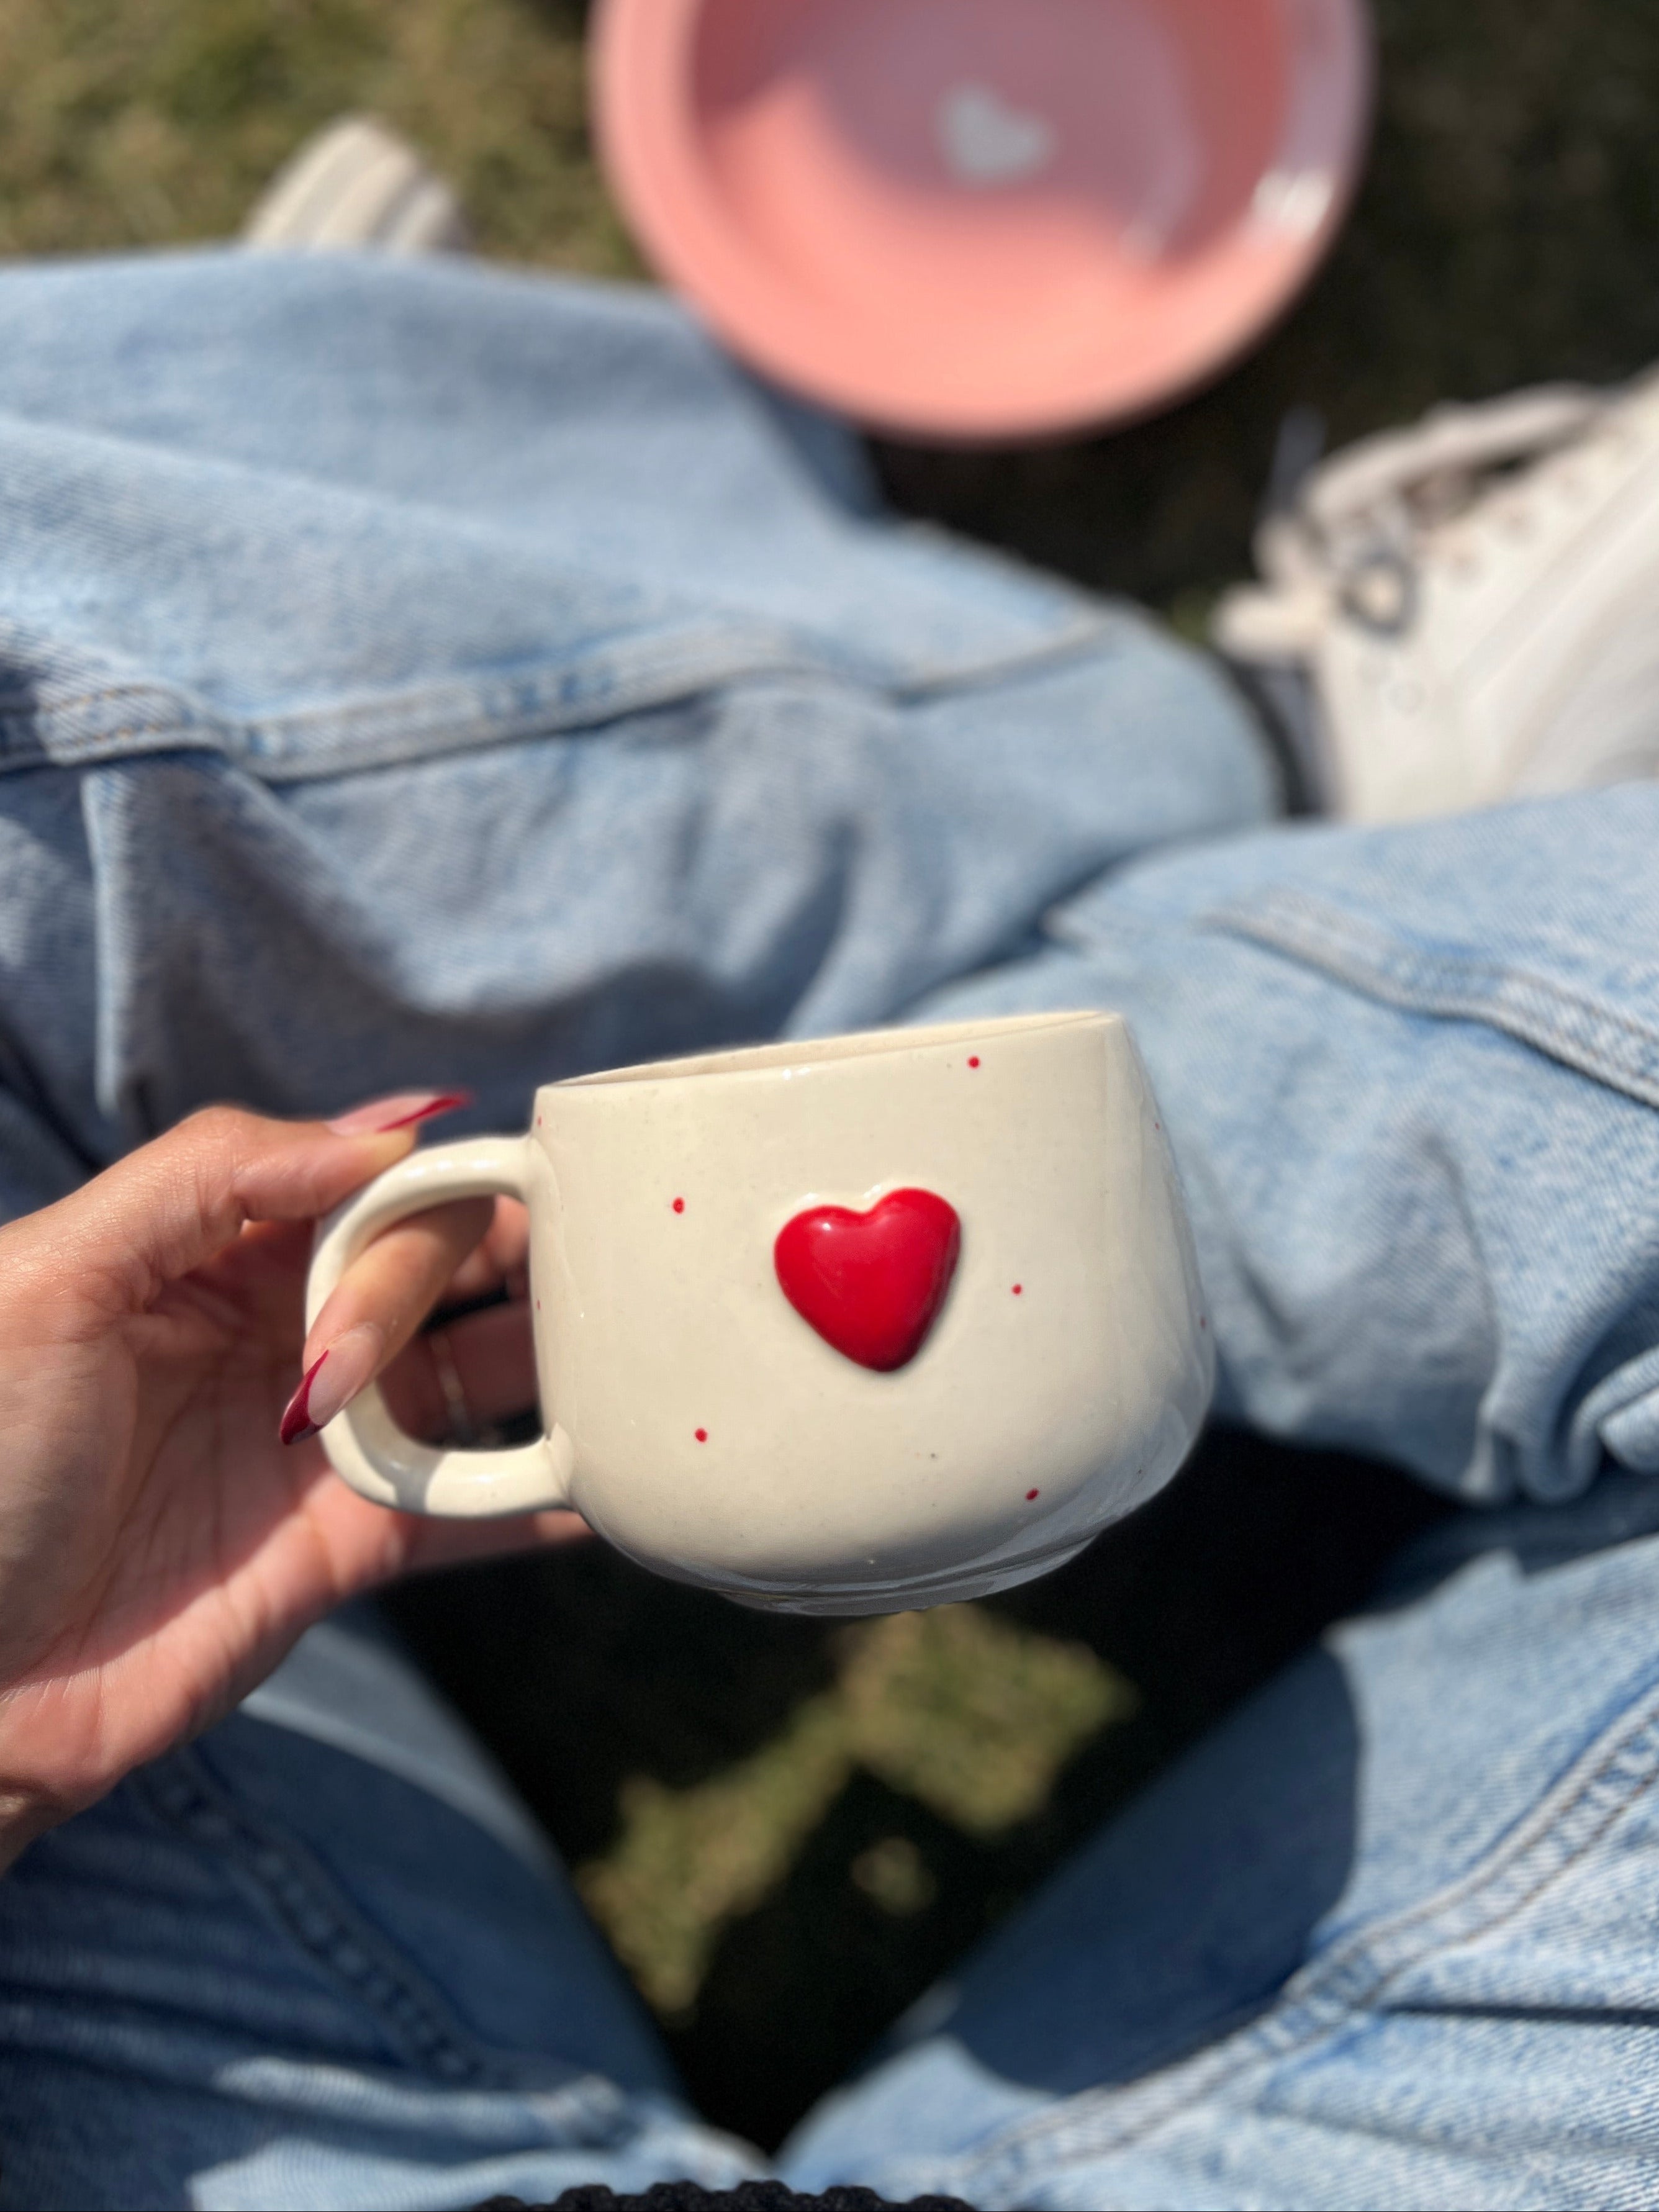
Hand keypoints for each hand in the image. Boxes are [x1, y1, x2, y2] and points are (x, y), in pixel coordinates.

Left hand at [0, 1096, 582, 1869]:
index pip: (368, 1183)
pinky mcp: (354, 1547)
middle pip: (440, 1265)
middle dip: (476, 1273)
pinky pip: (476, 1508)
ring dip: (553, 1358)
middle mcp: (285, 1331)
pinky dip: (551, 1499)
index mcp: (217, 1251)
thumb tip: (394, 1128)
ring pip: (478, 1372)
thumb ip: (214, 1177)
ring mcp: (328, 1440)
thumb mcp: (50, 1282)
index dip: (432, 1185)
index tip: (493, 1199)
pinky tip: (625, 1481)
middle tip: (417, 1343)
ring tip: (629, 1353)